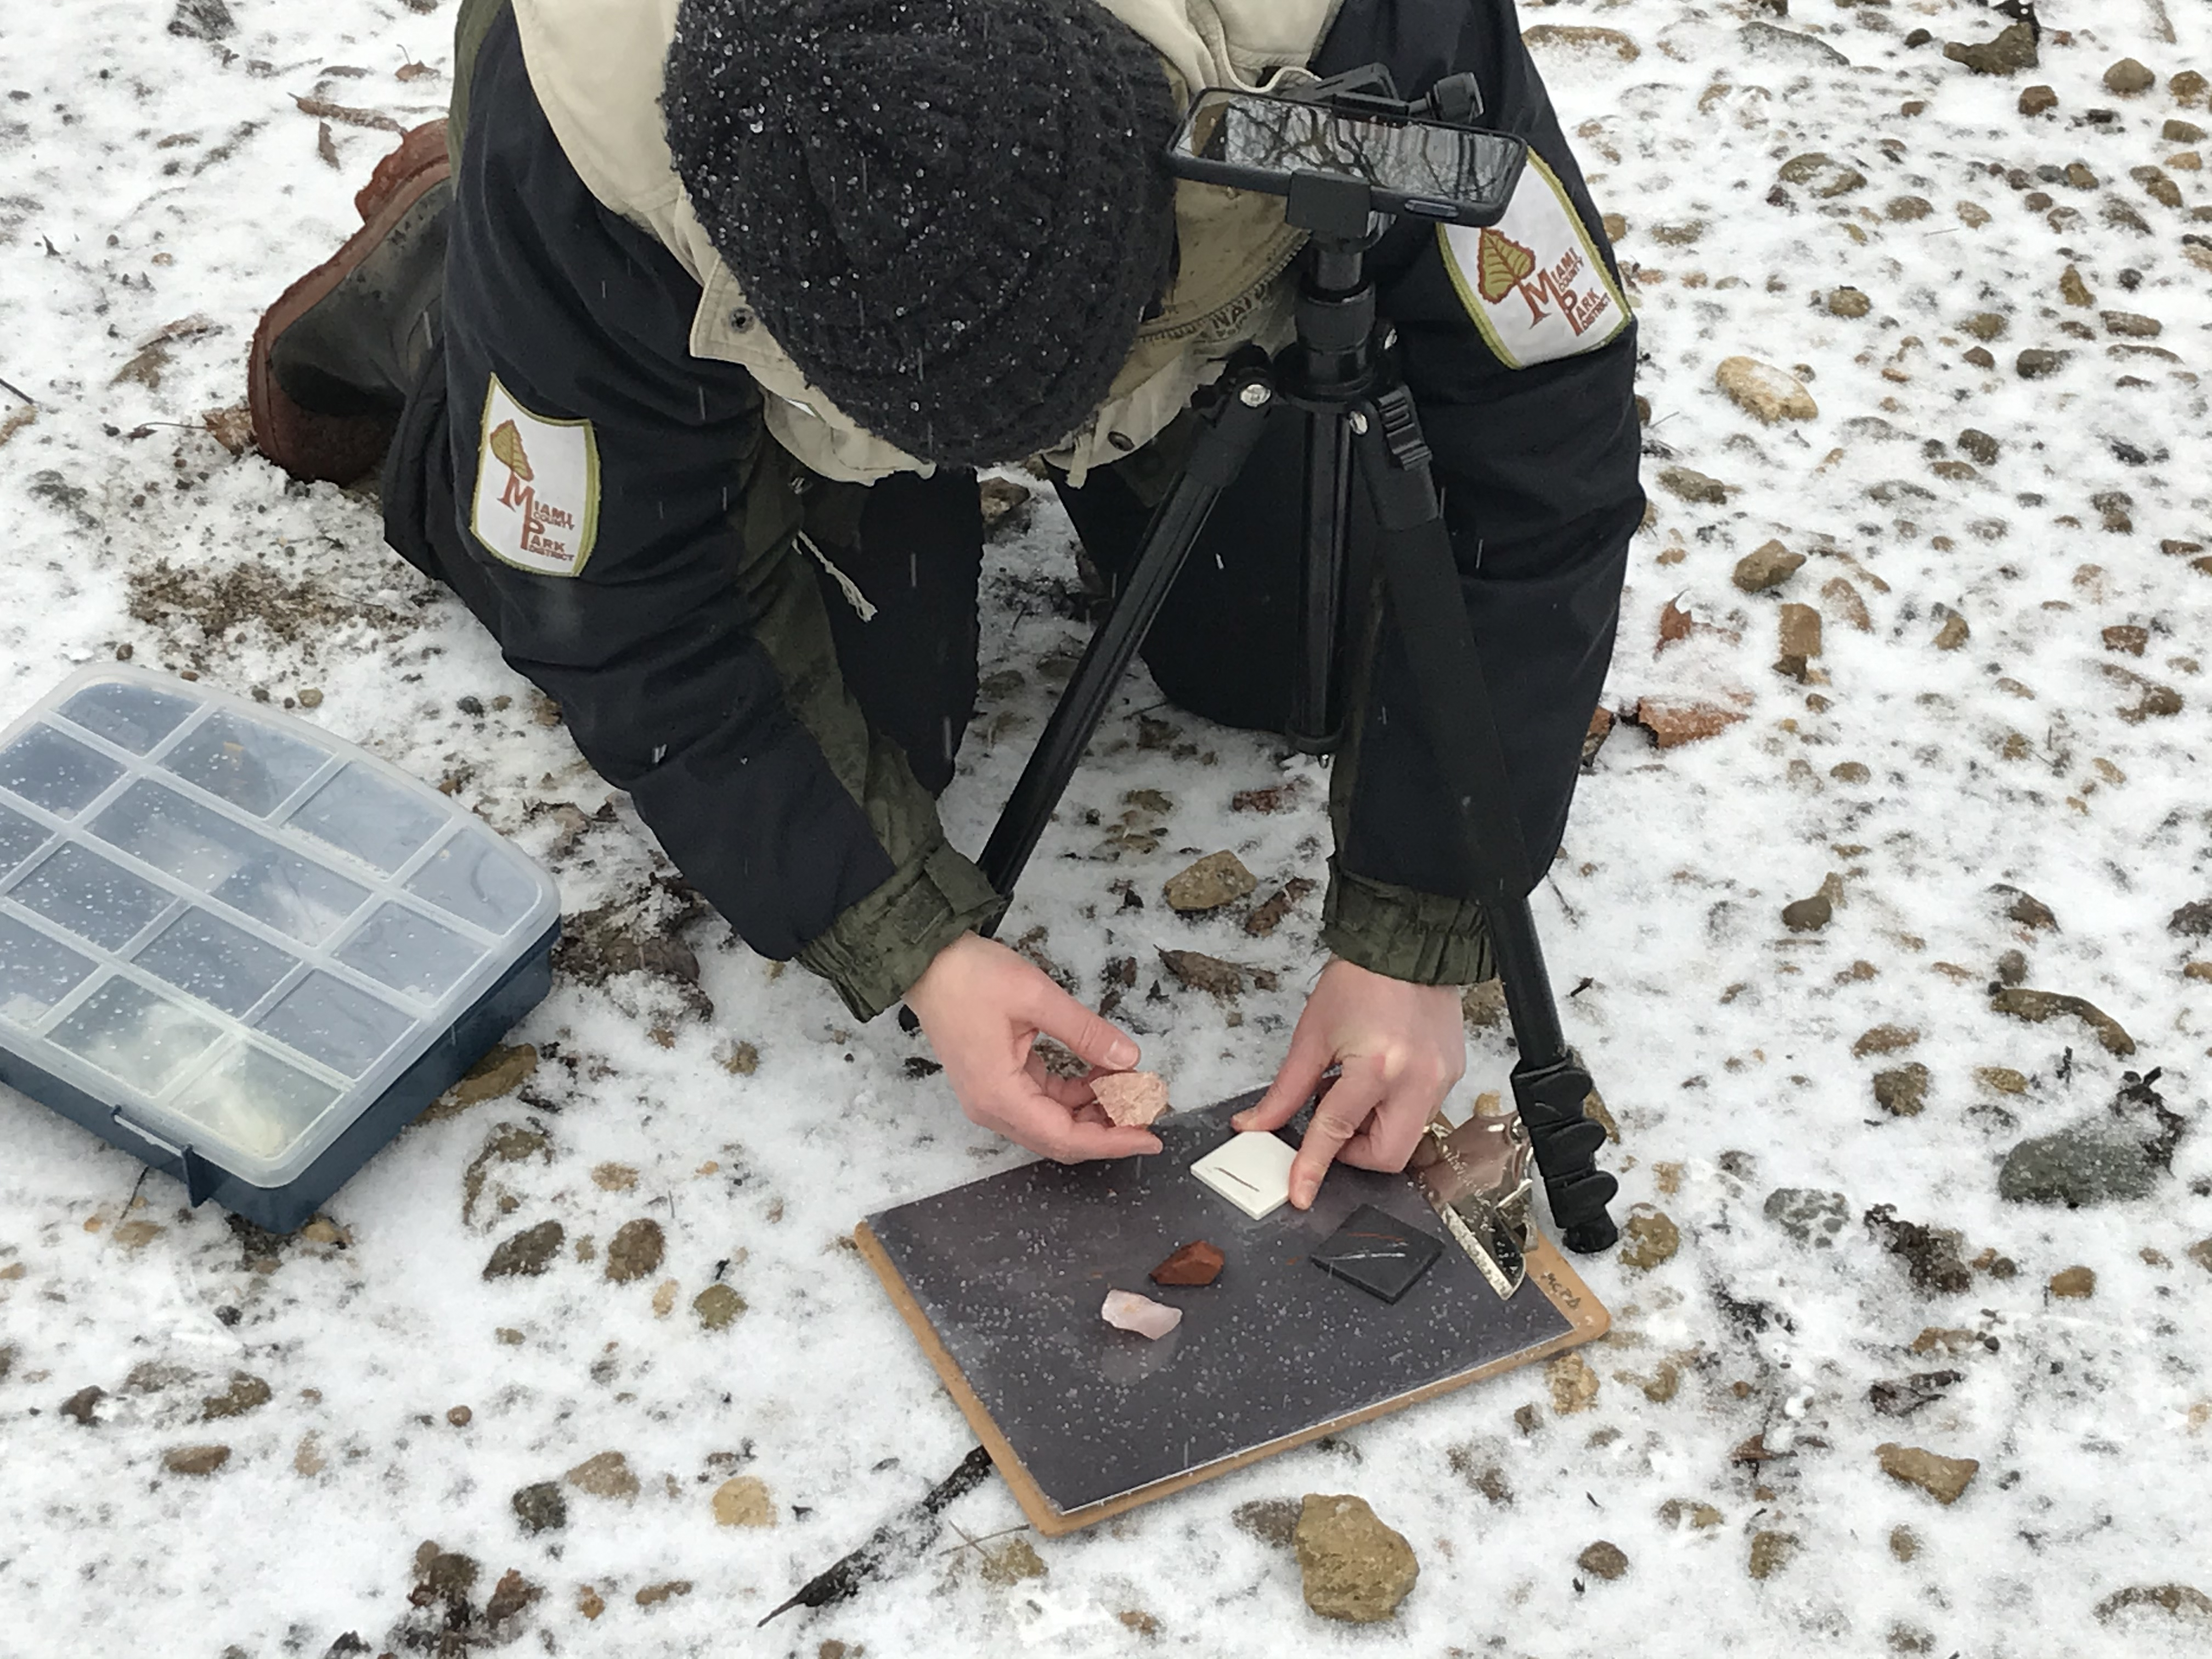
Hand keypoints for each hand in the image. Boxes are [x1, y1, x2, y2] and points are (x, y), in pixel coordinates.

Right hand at [905, 932, 1162, 1163]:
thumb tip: (1129, 1058)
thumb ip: (1086, 1032)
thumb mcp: (1037, 997)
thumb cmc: (970, 977)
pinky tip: (1101, 1073)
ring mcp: (992, 1097)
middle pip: (1060, 1137)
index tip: (1149, 1138)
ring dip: (1093, 1108)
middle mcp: (993, 1107)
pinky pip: (1042, 1100)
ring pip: (1053, 1120)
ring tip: (1130, 1086)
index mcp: (998, 1095)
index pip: (1065, 1137)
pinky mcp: (996, 1082)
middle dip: (1107, 1128)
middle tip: (1148, 1110)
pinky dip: (1074, 1092)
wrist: (928, 962)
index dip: (1112, 1141)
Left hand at [1231, 957, 1465, 1208]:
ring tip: (1353, 1088)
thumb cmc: (1360, 982)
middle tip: (1333, 1125)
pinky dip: (1393, 1109)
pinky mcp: (1453, 1074)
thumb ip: (1286, 1090)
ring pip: (1407, 1137)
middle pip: (1388, 1155)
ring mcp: (1442, 1079)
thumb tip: (1257, 1124)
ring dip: (1373, 1129)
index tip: (1300, 1193)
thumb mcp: (1312, 1037)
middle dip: (1354, 1153)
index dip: (1313, 1166)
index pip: (1337, 1132)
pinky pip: (1422, 1112)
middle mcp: (1417, 1079)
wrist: (1405, 947)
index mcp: (1377, 1067)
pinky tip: (1377, 1079)